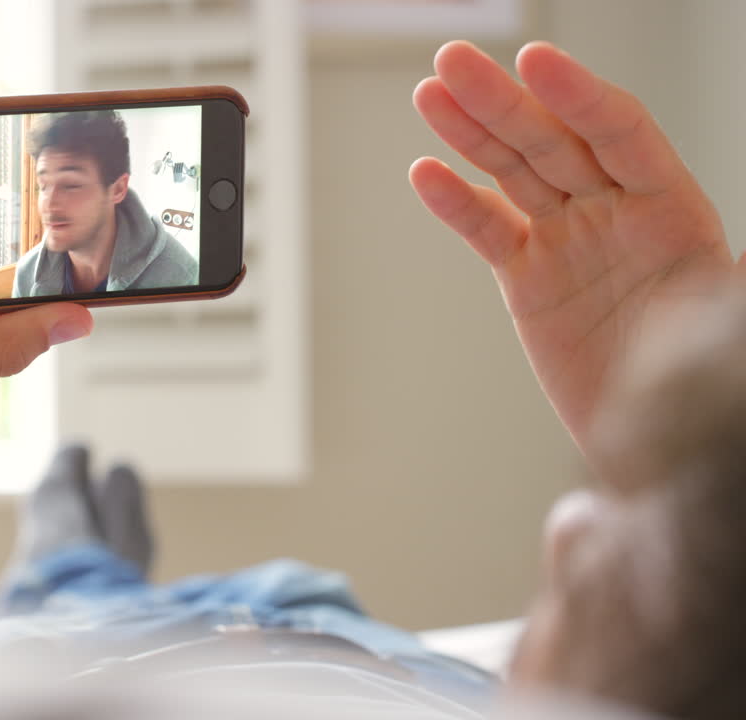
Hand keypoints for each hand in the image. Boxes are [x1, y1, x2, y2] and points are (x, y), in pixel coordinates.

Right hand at [410, 41, 734, 454]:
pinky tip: (427, 174)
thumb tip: (724, 287)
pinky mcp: (529, 278)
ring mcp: (569, 241)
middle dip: (503, 99)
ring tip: (430, 93)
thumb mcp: (721, 329)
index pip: (622, 134)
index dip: (578, 96)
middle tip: (455, 61)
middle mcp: (617, 213)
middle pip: (554, 140)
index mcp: (674, 210)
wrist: (661, 443)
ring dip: (470, 132)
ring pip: (514, 172)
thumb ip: (715, 296)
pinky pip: (489, 231)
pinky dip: (456, 204)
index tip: (536, 63)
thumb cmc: (703, 386)